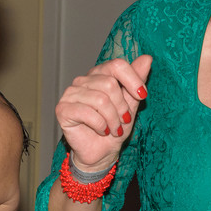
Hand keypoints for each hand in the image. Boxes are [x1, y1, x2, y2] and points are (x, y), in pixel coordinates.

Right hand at [54, 54, 151, 169]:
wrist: (101, 152)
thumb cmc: (115, 128)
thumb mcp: (131, 104)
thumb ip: (137, 81)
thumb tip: (147, 58)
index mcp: (99, 74)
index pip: (116, 65)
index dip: (133, 80)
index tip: (143, 95)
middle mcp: (83, 80)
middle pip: (110, 84)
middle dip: (122, 107)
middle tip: (123, 121)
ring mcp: (71, 93)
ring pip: (100, 100)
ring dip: (113, 119)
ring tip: (114, 129)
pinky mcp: (63, 109)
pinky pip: (87, 113)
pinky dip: (101, 125)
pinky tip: (102, 131)